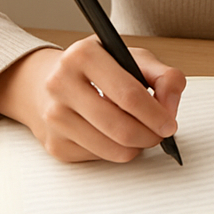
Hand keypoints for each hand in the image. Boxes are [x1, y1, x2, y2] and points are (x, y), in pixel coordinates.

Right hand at [0, 39, 185, 162]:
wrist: (43, 82)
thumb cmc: (95, 69)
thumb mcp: (130, 58)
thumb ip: (163, 76)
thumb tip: (170, 106)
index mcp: (83, 55)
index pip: (128, 94)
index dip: (156, 114)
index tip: (170, 123)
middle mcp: (61, 84)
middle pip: (120, 127)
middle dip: (150, 136)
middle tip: (160, 134)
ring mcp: (54, 116)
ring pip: (112, 149)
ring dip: (136, 147)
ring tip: (141, 133)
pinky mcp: (54, 144)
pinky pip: (99, 158)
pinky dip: (115, 151)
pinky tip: (112, 134)